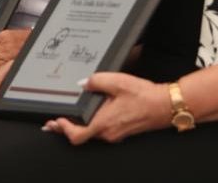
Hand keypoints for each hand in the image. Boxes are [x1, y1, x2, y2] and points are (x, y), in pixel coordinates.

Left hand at [44, 73, 171, 144]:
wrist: (164, 105)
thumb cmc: (144, 96)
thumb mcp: (117, 81)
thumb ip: (96, 81)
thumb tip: (82, 83)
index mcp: (104, 123)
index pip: (76, 135)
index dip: (63, 130)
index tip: (55, 121)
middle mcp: (108, 133)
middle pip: (81, 135)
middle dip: (66, 127)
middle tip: (52, 122)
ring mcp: (115, 134)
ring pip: (91, 132)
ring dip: (79, 125)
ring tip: (68, 116)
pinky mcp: (121, 131)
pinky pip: (101, 129)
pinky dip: (91, 123)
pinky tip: (91, 112)